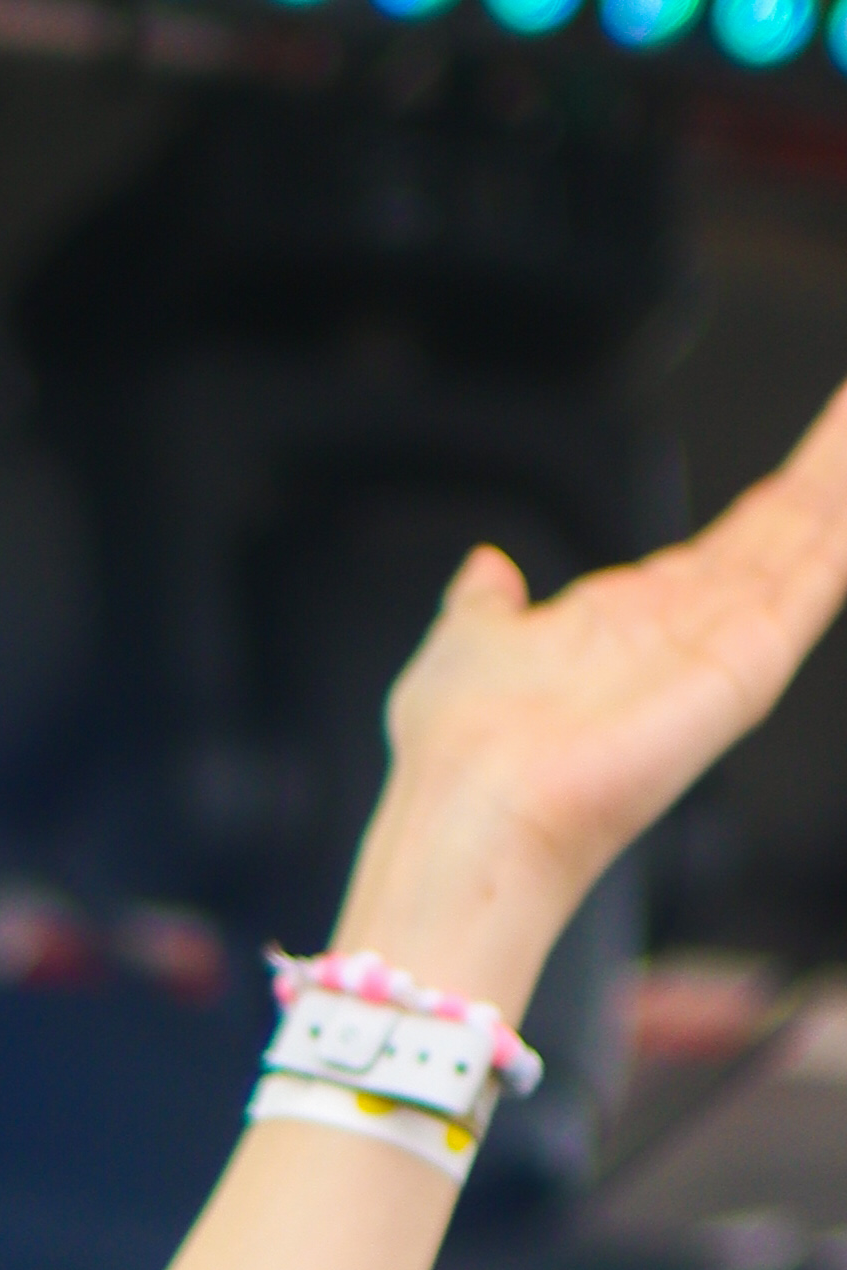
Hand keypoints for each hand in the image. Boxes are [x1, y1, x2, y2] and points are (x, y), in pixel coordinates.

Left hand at [344, 370, 846, 1006]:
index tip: (821, 449)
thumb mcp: (466, 645)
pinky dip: (841, 520)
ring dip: (840, 475)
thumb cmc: (460, 755)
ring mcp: (726, 644)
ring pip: (809, 539)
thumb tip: (488, 568)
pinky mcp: (750, 660)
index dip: (777, 499)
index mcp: (631, 623)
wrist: (477, 819)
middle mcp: (687, 631)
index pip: (727, 547)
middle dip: (829, 468)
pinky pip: (817, 573)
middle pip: (783, 531)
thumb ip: (487, 605)